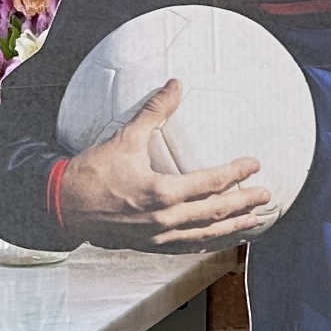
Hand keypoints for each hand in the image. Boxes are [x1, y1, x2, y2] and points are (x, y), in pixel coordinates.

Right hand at [54, 79, 269, 248]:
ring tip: (252, 222)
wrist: (64, 206)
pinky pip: (184, 246)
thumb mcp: (125, 137)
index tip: (254, 165)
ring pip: (203, 234)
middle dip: (243, 204)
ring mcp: (156, 236)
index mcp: (161, 193)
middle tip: (266, 197)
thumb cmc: (93, 172)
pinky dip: (205, 241)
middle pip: (213, 213)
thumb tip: (175, 84)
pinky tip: (216, 238)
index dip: (235, 174)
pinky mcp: (148, 244)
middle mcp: (163, 219)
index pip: (209, 183)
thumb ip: (155, 111)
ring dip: (230, 227)